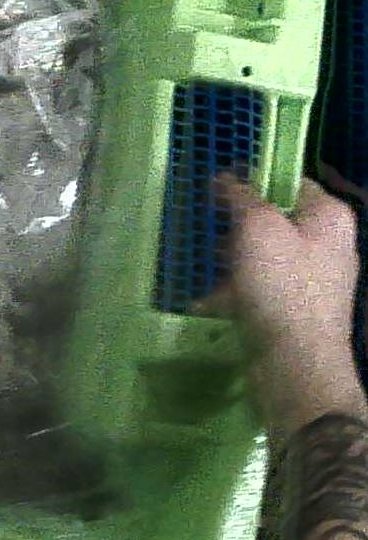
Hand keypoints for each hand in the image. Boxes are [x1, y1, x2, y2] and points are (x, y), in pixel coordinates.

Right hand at [216, 176, 360, 433]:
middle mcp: (329, 242)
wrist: (296, 361)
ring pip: (265, 253)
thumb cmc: (280, 287)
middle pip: (275, 218)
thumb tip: (228, 177)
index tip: (216, 187)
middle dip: (238, 224)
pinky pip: (263, 285)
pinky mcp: (298, 306)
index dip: (253, 179)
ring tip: (208, 268)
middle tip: (209, 229)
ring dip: (233, 258)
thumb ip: (242, 197)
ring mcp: (315, 277)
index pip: (291, 180)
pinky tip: (211, 300)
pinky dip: (238, 289)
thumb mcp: (257, 229)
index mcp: (329, 216)